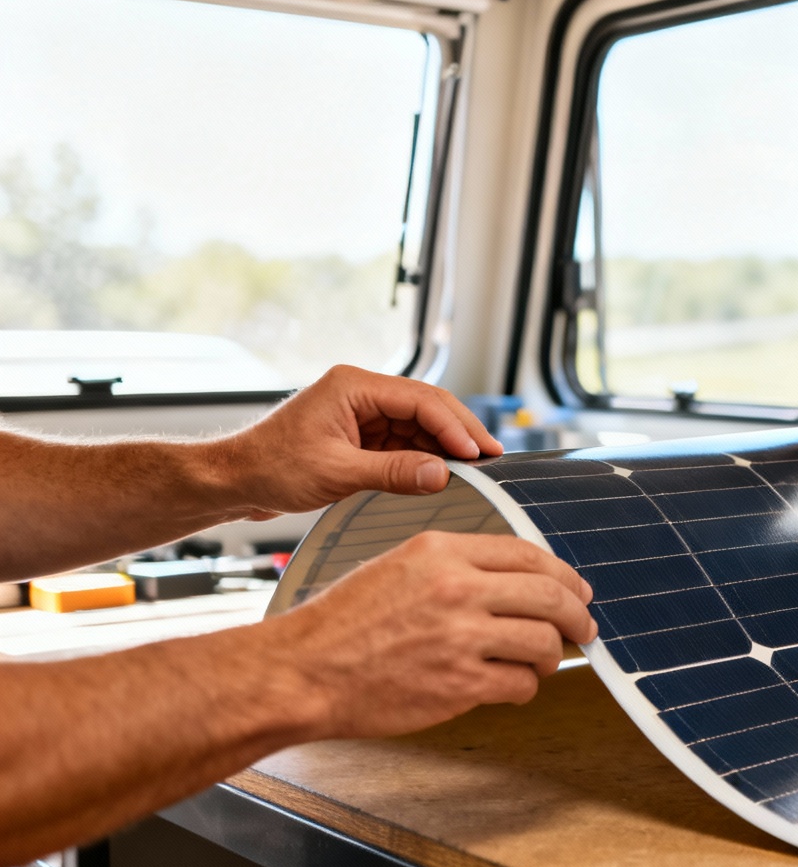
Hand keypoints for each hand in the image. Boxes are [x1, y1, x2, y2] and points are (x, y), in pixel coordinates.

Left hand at [212, 365, 502, 518]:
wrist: (234, 481)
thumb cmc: (271, 468)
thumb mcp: (337, 473)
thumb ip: (393, 472)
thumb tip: (441, 474)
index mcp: (354, 386)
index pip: (421, 400)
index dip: (455, 427)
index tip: (479, 453)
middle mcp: (362, 393)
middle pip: (428, 407)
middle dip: (461, 432)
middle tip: (493, 457)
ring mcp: (363, 413)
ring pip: (420, 426)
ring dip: (446, 447)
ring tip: (477, 469)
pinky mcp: (361, 435)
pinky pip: (405, 443)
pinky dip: (426, 458)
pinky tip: (445, 472)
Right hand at [257, 532, 597, 739]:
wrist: (303, 672)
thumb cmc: (343, 624)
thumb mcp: (398, 566)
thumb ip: (457, 567)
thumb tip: (516, 582)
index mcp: (441, 551)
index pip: (528, 553)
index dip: (563, 575)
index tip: (577, 590)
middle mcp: (457, 588)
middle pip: (551, 595)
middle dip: (577, 615)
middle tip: (584, 628)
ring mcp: (461, 637)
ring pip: (544, 641)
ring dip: (551, 655)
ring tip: (542, 662)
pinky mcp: (461, 684)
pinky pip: (522, 683)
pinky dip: (525, 686)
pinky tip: (512, 685)